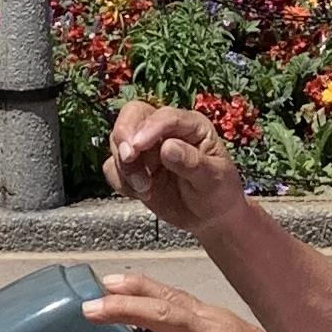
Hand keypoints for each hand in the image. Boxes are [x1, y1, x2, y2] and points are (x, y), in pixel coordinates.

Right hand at [104, 100, 246, 235]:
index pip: (165, 116)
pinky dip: (121, 181)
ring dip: (125, 166)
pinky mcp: (134, 168)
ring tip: (146, 188)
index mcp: (191, 125)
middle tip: (128, 157)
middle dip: (124, 134)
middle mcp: (165, 130)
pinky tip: (142, 194)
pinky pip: (112, 167)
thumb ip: (192, 162)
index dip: (149, 128)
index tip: (137, 147)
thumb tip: (167, 147)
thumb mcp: (214, 178)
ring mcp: (147, 148)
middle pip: (133, 114)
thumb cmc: (219, 192)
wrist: (210, 217)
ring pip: (118, 141)